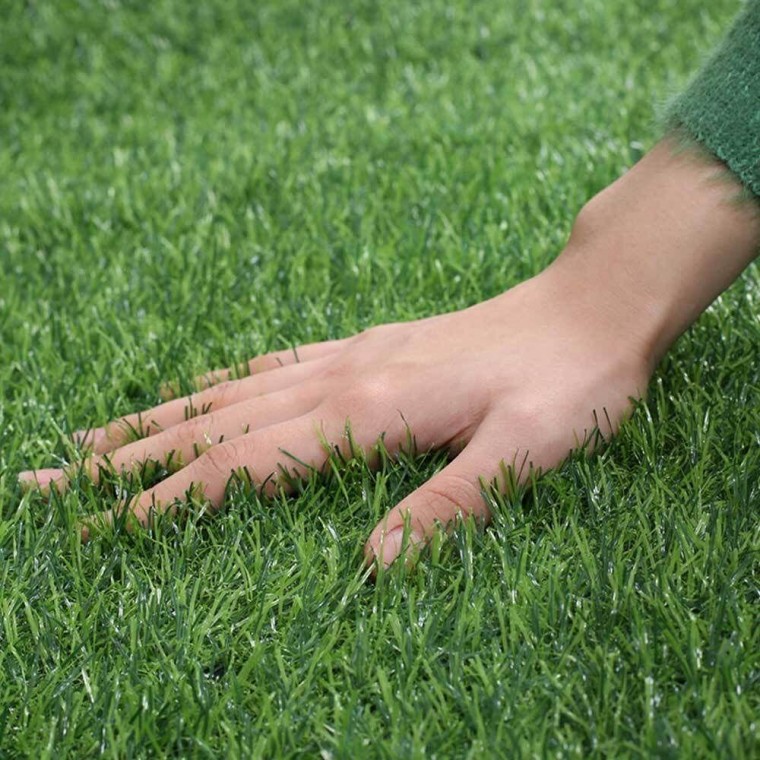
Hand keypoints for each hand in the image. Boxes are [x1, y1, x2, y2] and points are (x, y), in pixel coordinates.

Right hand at [19, 265, 650, 569]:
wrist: (589, 306)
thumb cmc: (567, 382)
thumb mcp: (524, 452)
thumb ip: (448, 506)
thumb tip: (374, 567)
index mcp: (371, 408)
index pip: (248, 461)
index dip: (177, 497)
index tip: (111, 526)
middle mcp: (345, 376)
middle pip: (217, 422)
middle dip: (133, 454)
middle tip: (57, 475)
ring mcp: (354, 355)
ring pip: (235, 389)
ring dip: (164, 417)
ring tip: (102, 435)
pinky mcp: (372, 346)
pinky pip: (278, 365)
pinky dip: (227, 382)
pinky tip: (209, 388)